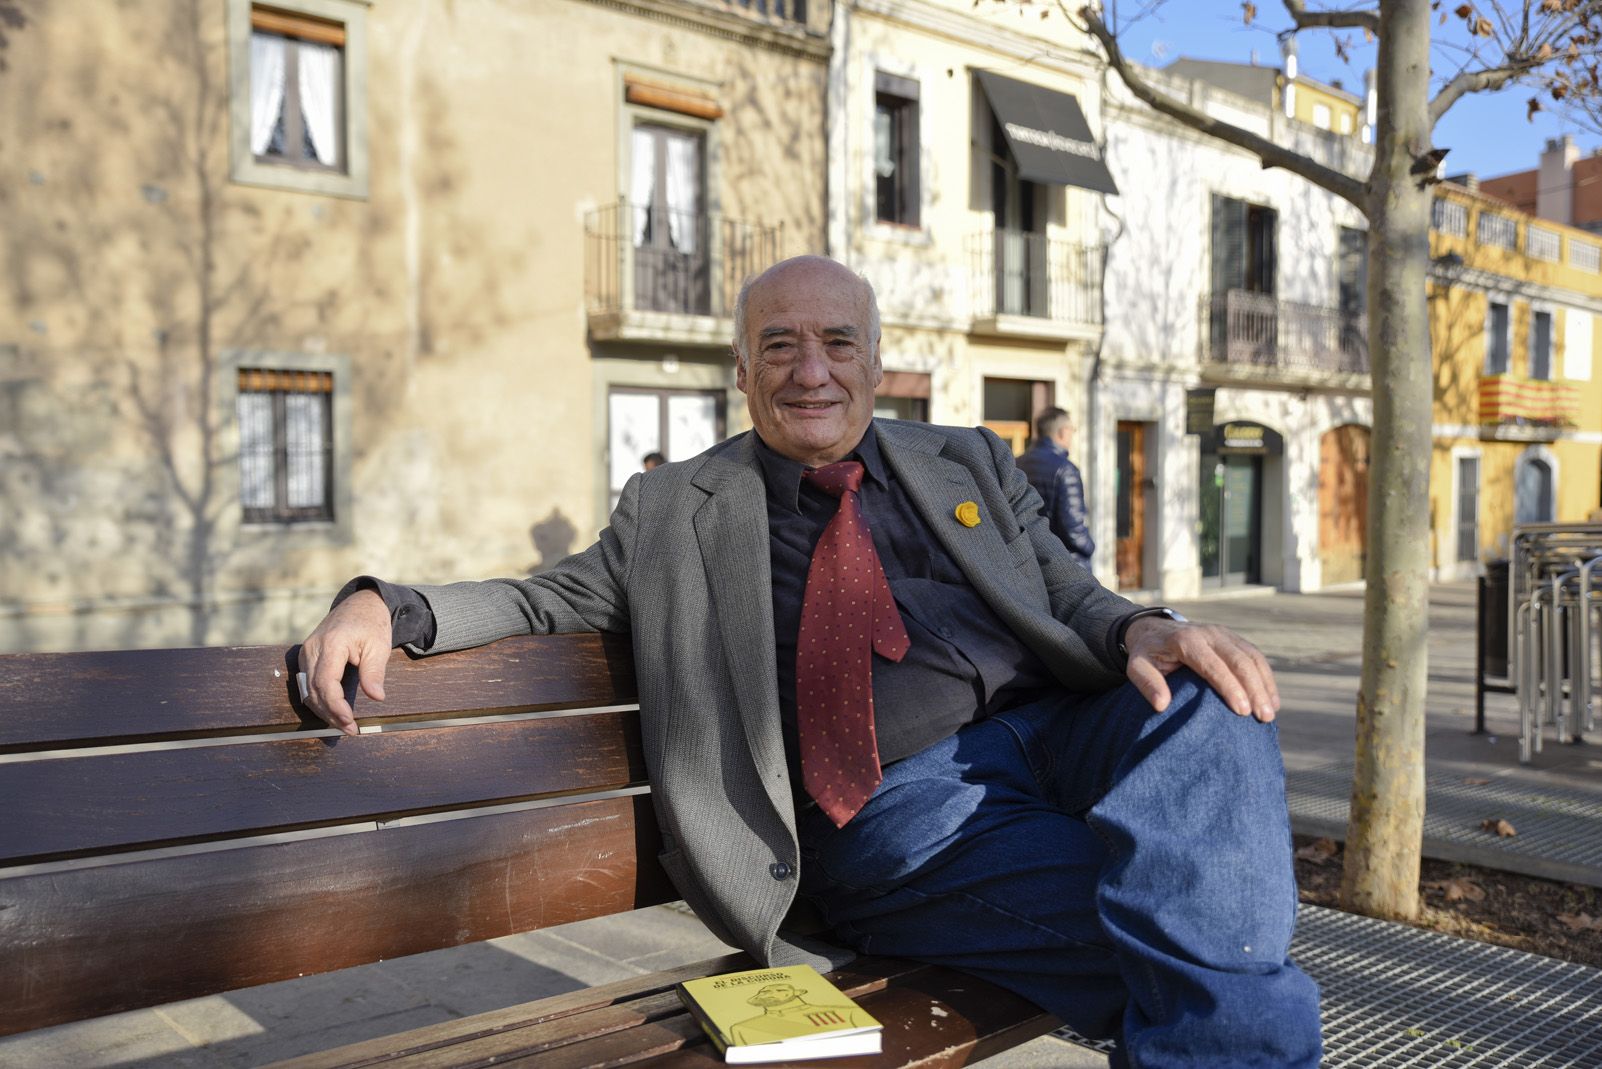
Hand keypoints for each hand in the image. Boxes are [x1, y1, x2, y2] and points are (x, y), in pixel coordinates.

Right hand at [296, 589, 391, 734]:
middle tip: (350, 730)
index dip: (335, 706)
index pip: (326, 682)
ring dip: (323, 710)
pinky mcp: (307, 656)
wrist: (361, 604)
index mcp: (332, 644)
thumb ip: (374, 672)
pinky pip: (307, 683)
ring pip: (307, 690)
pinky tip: (334, 712)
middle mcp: (313, 648)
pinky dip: (319, 700)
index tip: (350, 722)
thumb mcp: (379, 646)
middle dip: (331, 714)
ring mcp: (307, 652)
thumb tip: (376, 697)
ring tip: (344, 725)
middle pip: (314, 690)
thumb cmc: (372, 624)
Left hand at [1123, 616, 1279, 721]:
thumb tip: (1162, 705)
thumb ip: (1147, 684)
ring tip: (1271, 712)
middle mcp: (1208, 633)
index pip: (1212, 664)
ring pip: (1252, 657)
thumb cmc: (1147, 654)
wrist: (1153, 629)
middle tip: (1263, 717)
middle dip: (1254, 689)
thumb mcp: (1136, 667)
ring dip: (1265, 684)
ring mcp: (1223, 633)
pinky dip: (1266, 677)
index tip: (1242, 710)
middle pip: (1238, 660)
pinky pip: (1254, 655)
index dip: (1229, 687)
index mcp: (1186, 640)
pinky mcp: (1232, 638)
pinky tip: (1271, 699)